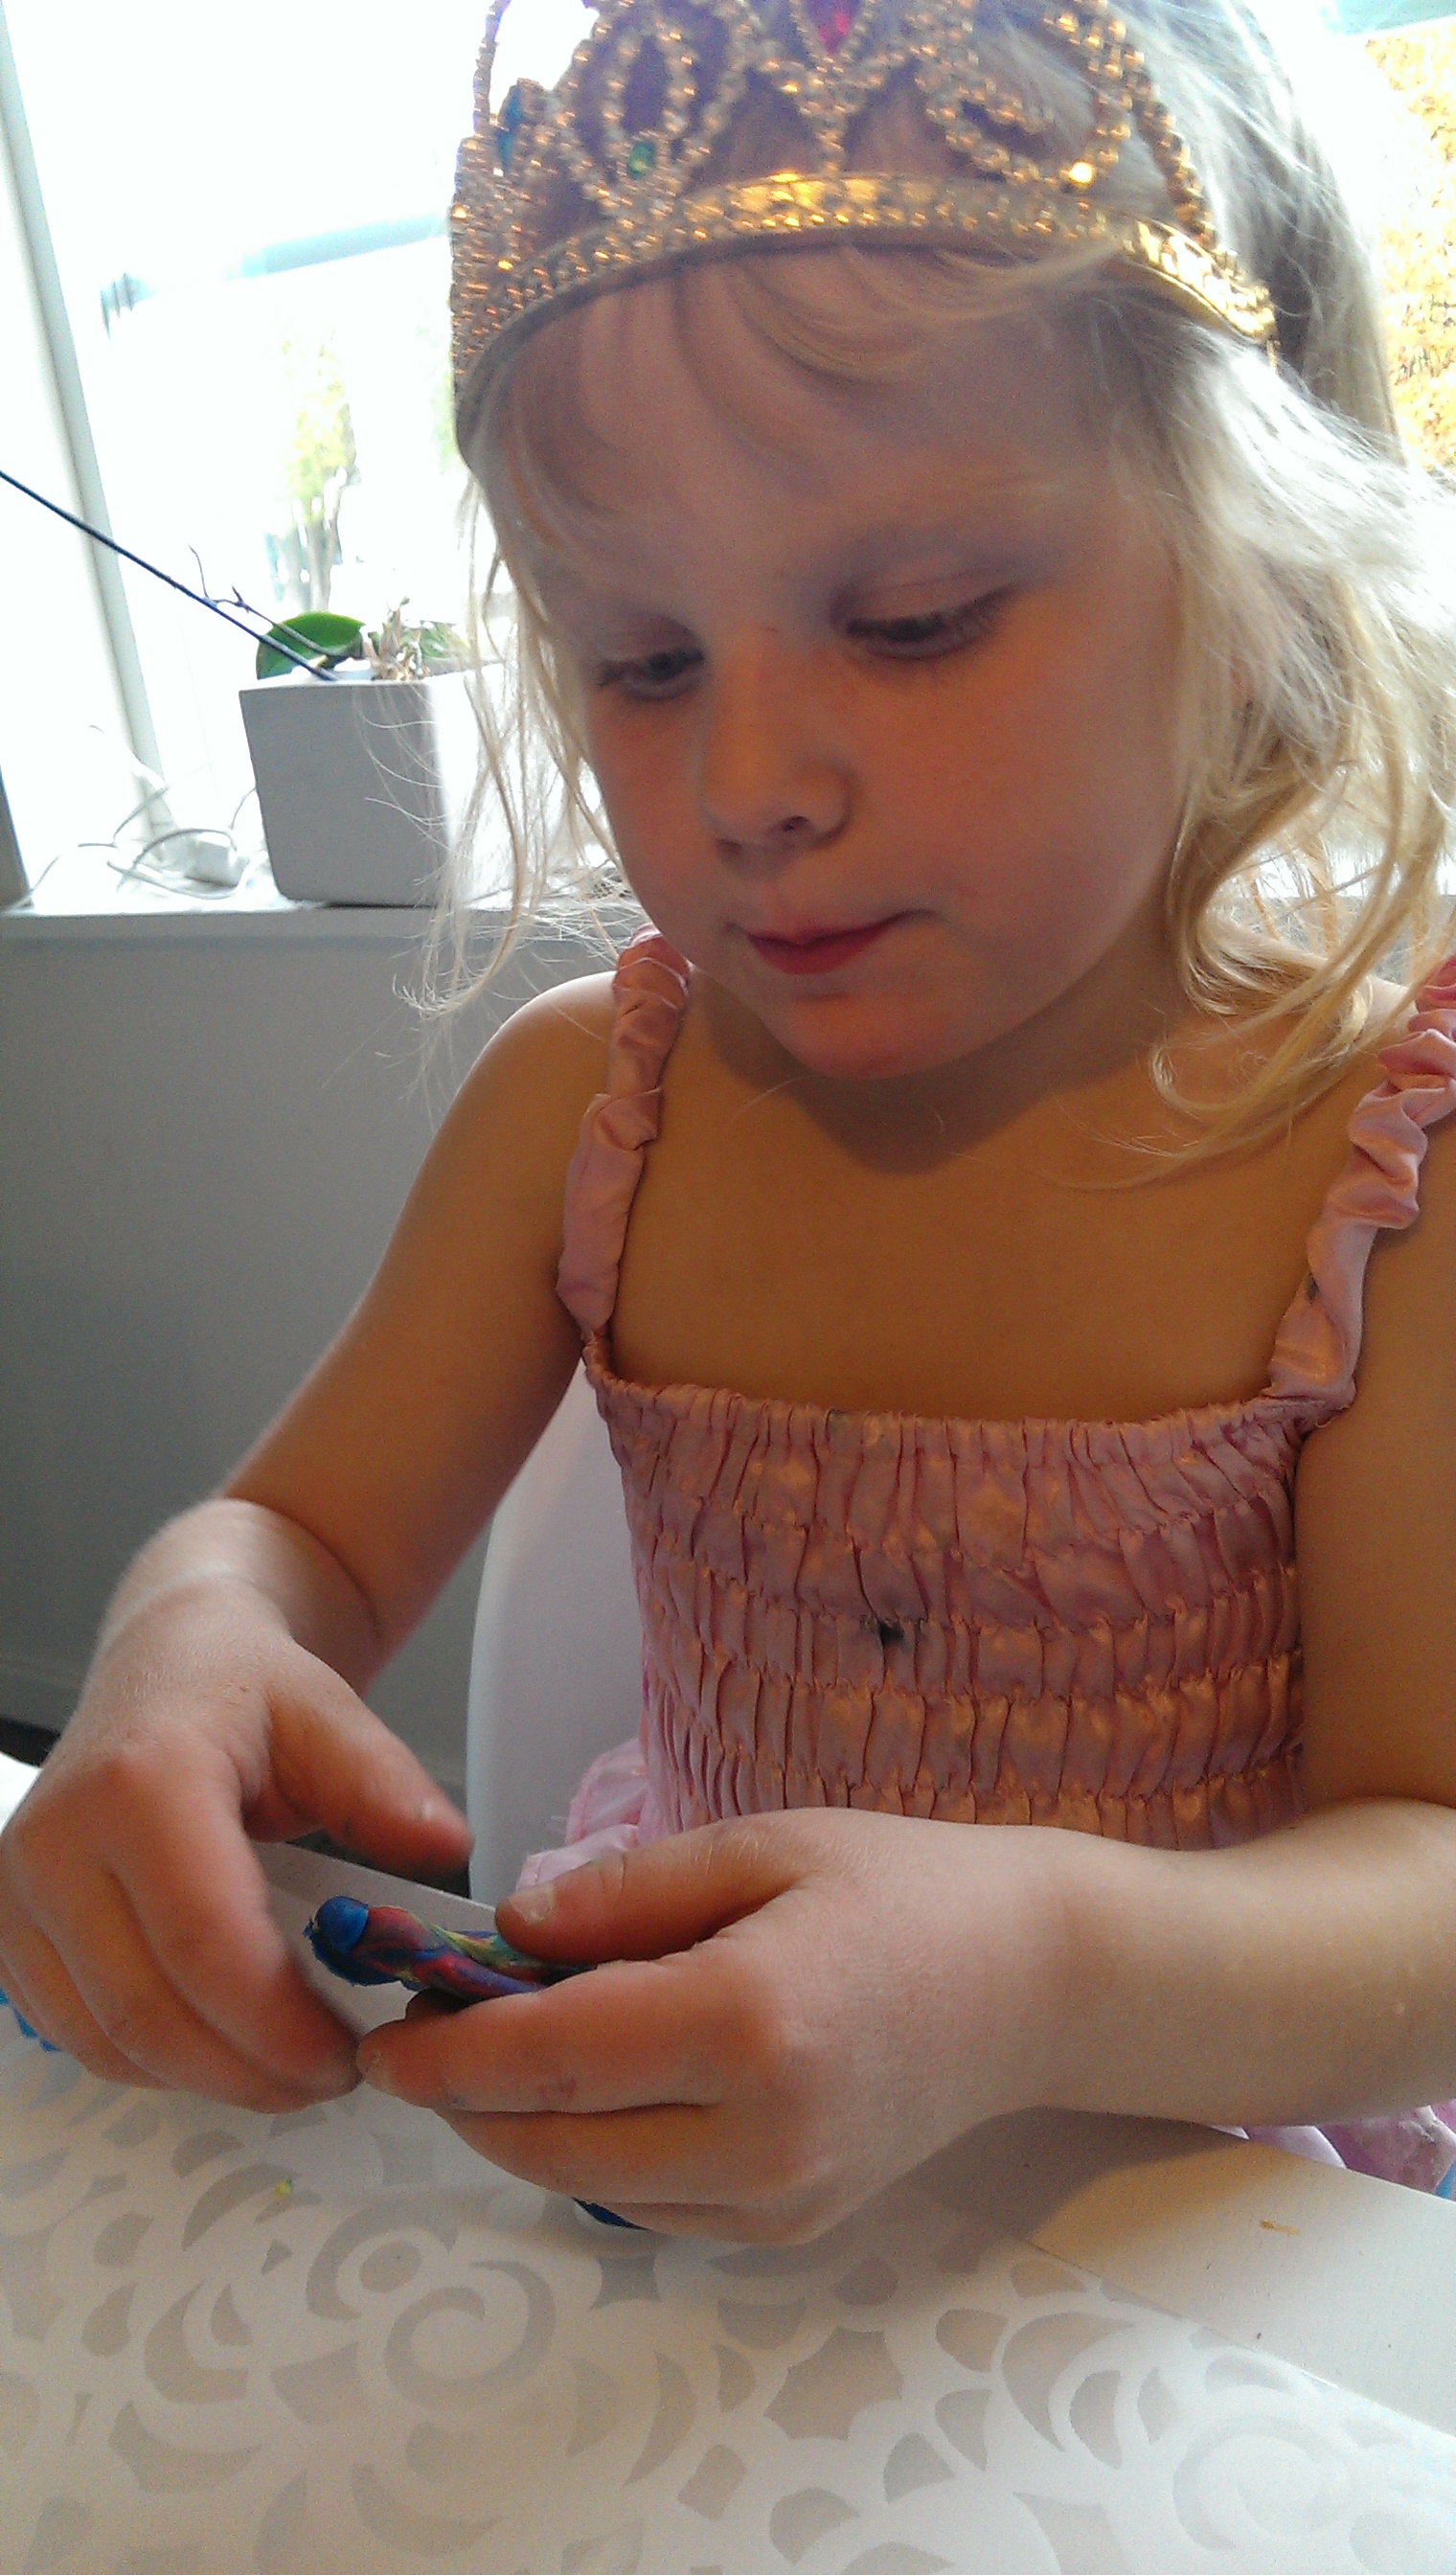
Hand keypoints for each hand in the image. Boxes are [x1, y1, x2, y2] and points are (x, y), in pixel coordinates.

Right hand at [0, 1586, 471, 2110]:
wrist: (168, 1663)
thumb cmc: (245, 1690)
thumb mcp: (332, 1714)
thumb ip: (387, 1785)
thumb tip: (444, 1849)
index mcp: (141, 1783)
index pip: (205, 1941)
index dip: (278, 2025)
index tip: (347, 2054)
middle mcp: (58, 1841)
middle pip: (149, 2011)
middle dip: (250, 2070)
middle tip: (329, 2075)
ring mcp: (17, 1891)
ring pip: (107, 2039)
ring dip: (204, 2075)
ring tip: (284, 2060)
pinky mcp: (7, 1929)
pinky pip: (76, 2033)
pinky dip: (153, 2058)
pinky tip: (218, 2036)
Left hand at [356, 1809, 1065, 2241]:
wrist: (1036, 1984)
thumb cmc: (902, 1888)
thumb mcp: (761, 1845)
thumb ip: (625, 1893)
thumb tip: (506, 1930)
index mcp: (746, 2021)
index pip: (547, 2056)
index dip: (444, 2051)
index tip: (381, 2030)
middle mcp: (758, 2133)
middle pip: (548, 2141)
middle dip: (462, 2096)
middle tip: (422, 2027)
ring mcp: (776, 2197)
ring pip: (587, 2185)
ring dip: (519, 2127)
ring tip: (499, 2043)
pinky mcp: (787, 2227)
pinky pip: (648, 2204)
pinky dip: (591, 2151)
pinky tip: (594, 2082)